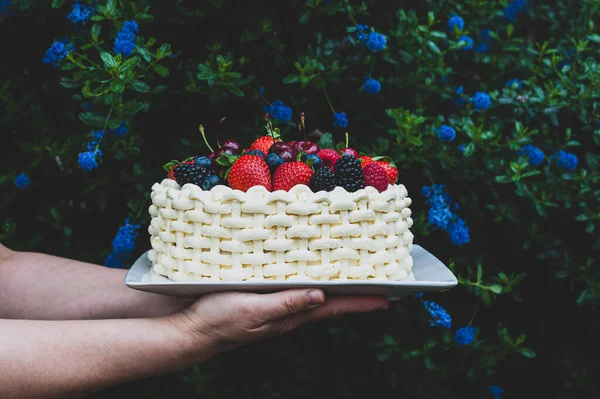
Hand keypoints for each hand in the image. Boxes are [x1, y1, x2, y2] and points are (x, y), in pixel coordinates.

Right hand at [167, 289, 387, 358]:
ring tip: (355, 284)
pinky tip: (312, 281)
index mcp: (290, 316)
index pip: (333, 309)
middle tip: (380, 289)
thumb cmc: (219, 320)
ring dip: (337, 293)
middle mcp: (288, 314)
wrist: (192, 332)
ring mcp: (277, 310)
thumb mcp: (252, 310)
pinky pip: (296, 295)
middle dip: (355, 298)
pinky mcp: (264, 303)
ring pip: (315, 300)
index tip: (386, 299)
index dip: (359, 303)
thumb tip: (320, 297)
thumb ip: (285, 305)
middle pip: (330, 305)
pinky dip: (313, 288)